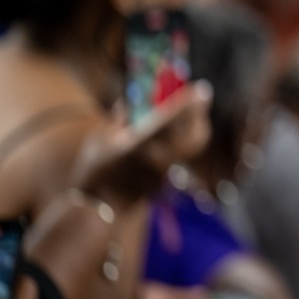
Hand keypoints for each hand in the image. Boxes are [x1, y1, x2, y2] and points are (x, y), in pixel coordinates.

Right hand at [70, 82, 213, 209]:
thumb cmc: (95, 169)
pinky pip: (184, 153)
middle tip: (201, 98)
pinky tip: (177, 129)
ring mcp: (166, 170)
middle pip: (194, 135)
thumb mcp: (100, 138)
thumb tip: (130, 101)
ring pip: (193, 144)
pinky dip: (187, 137)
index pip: (170, 120)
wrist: (98, 209)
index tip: (203, 89)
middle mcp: (157, 158)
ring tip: (194, 110)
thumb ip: (118, 118)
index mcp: (138, 145)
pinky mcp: (168, 178)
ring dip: (197, 124)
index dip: (188, 104)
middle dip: (201, 114)